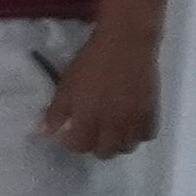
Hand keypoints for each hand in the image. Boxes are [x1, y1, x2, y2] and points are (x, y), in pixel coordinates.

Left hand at [36, 30, 162, 159]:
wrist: (126, 43)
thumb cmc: (91, 62)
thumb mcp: (66, 85)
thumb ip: (55, 112)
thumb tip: (43, 134)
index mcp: (88, 116)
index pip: (80, 146)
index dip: (72, 143)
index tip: (70, 133)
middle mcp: (113, 123)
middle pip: (105, 152)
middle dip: (95, 147)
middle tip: (91, 133)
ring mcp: (134, 119)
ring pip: (127, 147)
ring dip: (117, 143)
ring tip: (111, 130)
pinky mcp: (152, 111)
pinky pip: (147, 135)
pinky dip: (138, 135)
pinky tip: (130, 125)